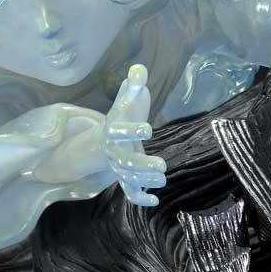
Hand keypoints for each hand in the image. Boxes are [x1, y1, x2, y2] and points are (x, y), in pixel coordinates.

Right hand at [102, 64, 166, 207]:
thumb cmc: (123, 113)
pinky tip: (155, 202)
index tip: (148, 129)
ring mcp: (120, 167)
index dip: (131, 131)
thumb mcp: (127, 98)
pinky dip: (139, 199)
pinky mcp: (127, 177)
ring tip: (162, 179)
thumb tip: (139, 69)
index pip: (118, 132)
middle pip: (124, 162)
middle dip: (142, 166)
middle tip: (162, 166)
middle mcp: (114, 151)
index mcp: (113, 130)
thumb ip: (133, 85)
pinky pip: (129, 192)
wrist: (108, 135)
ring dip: (145, 182)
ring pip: (128, 179)